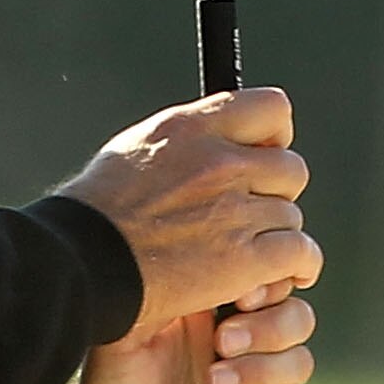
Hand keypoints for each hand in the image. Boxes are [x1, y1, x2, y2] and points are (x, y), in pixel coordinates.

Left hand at [35, 284, 317, 383]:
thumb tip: (201, 252)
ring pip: (300, 359)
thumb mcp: (126, 331)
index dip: (266, 279)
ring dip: (262, 372)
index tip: (242, 296)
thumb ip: (163, 290)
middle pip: (295, 311)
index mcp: (206, 299)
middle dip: (267, 328)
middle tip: (221, 344)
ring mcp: (251, 377)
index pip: (264, 271)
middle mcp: (234, 333)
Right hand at [57, 88, 318, 327]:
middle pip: (290, 167)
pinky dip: (298, 266)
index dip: (274, 134)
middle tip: (252, 212)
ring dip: (276, 234)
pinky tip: (286, 275)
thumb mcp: (137, 148)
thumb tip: (214, 134)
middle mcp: (220, 162)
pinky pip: (300, 252)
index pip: (271, 108)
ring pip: (291, 215)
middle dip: (275, 191)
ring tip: (254, 253)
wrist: (83, 263)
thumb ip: (185, 140)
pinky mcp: (244, 259)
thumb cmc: (98, 212)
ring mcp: (234, 210)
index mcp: (192, 128)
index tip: (263, 154)